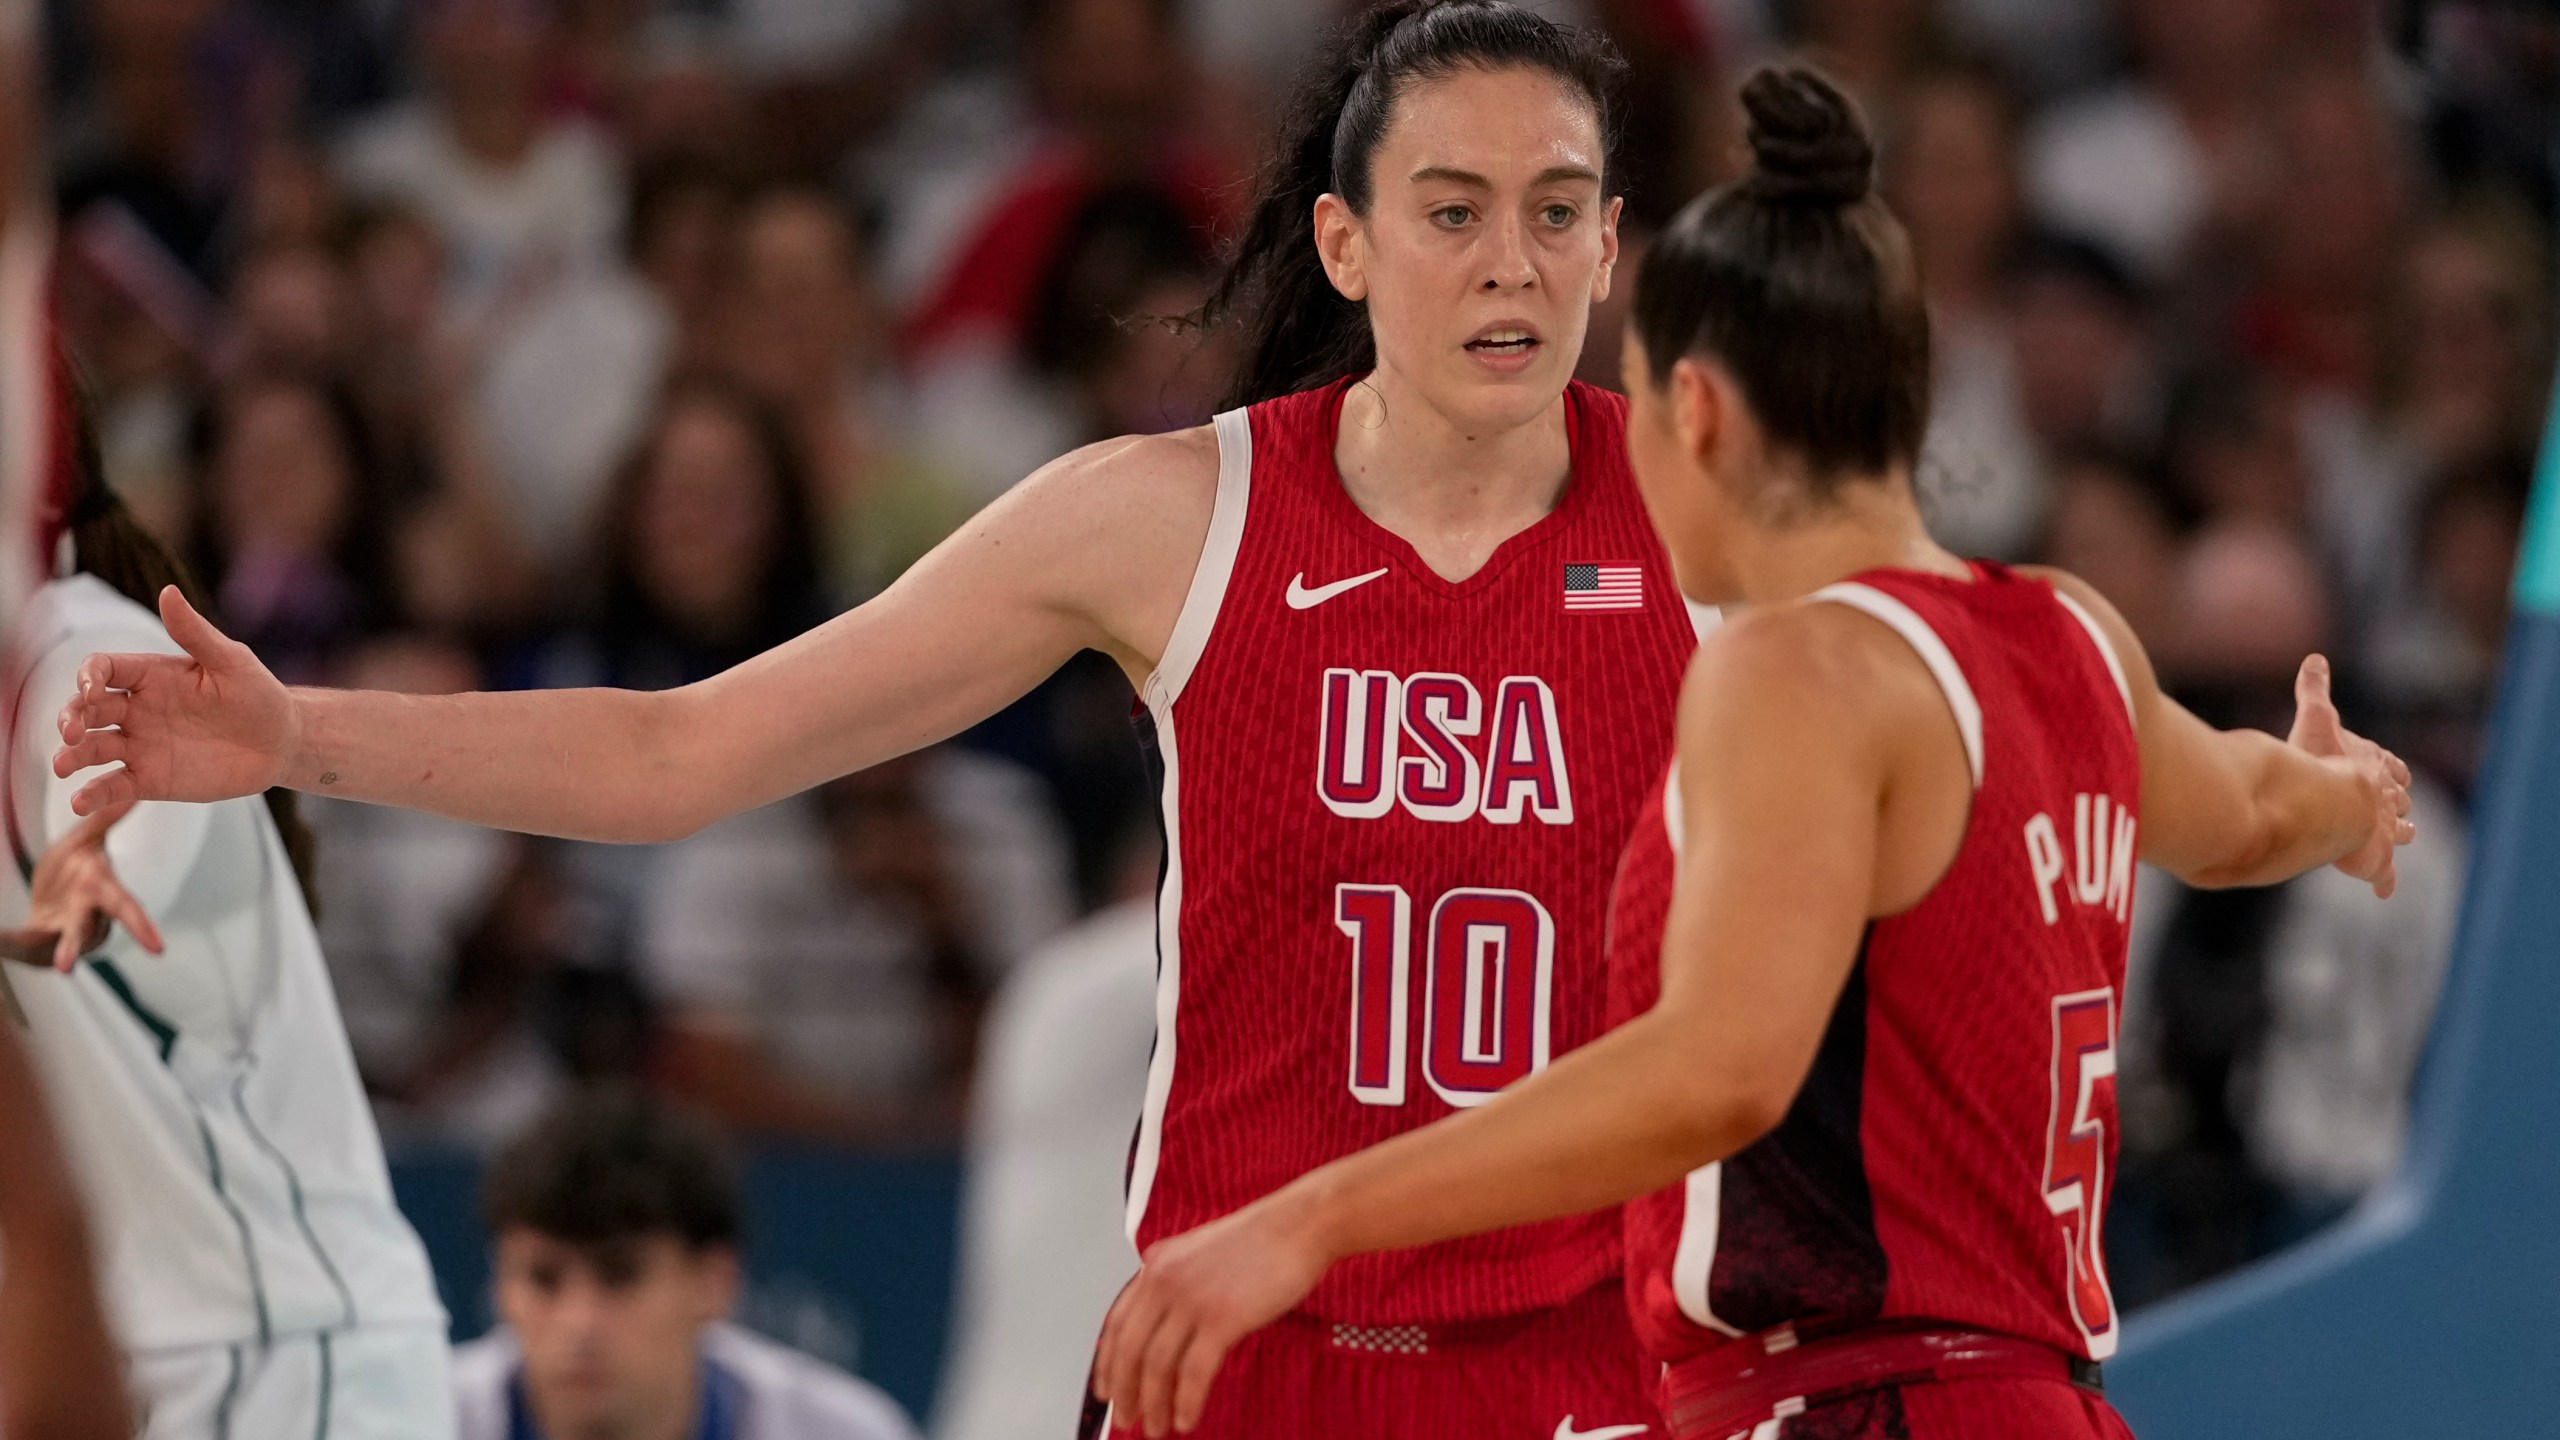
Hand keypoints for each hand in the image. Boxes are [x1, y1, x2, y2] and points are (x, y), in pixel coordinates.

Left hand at [24, 797, 162, 970]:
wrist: (49, 895)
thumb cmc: (73, 869)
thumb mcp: (84, 841)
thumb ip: (104, 819)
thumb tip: (134, 794)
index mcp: (101, 891)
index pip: (126, 910)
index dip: (143, 929)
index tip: (159, 950)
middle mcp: (86, 919)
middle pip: (83, 936)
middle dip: (72, 950)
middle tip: (64, 967)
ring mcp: (61, 935)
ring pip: (48, 947)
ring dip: (28, 950)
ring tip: (10, 948)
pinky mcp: (35, 945)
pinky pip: (19, 945)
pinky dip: (5, 943)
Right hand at [51, 586, 296, 814]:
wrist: (281, 743)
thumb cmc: (259, 695)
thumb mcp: (231, 661)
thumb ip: (195, 633)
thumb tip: (169, 592)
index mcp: (151, 676)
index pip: (103, 670)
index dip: (89, 677)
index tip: (91, 689)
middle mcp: (137, 709)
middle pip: (87, 709)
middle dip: (71, 717)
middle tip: (70, 732)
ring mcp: (140, 744)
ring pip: (92, 748)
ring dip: (71, 755)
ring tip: (62, 765)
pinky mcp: (150, 778)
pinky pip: (113, 785)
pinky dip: (92, 793)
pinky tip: (79, 801)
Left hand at [1094, 1191, 1334, 1435]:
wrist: (1298, 1225)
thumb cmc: (1261, 1239)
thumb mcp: (1199, 1253)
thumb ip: (1175, 1282)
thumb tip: (1163, 1324)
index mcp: (1157, 1265)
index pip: (1117, 1323)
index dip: (1108, 1363)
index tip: (1106, 1390)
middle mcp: (1165, 1281)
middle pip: (1131, 1349)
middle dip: (1125, 1392)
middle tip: (1126, 1419)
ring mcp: (1192, 1299)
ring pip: (1157, 1364)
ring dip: (1154, 1404)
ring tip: (1157, 1429)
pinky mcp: (1223, 1317)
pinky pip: (1194, 1371)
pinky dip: (1187, 1400)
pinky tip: (1187, 1419)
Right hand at [2287, 655, 2414, 897]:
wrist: (2337, 805)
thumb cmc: (2325, 763)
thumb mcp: (2318, 719)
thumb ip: (2315, 691)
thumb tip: (2315, 657)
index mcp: (2374, 769)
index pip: (2389, 766)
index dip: (2389, 768)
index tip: (2394, 770)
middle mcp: (2383, 802)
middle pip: (2397, 802)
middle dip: (2396, 805)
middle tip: (2396, 808)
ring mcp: (2381, 834)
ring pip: (2396, 836)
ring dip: (2396, 837)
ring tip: (2397, 840)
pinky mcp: (2375, 863)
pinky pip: (2383, 875)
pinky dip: (2385, 881)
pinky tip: (2385, 890)